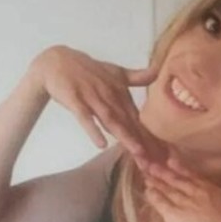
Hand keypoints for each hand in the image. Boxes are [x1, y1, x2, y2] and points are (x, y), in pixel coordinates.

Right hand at [28, 45, 165, 162]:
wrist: (55, 60)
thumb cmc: (87, 71)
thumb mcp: (114, 72)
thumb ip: (136, 77)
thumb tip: (157, 71)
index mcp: (121, 92)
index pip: (138, 119)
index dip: (152, 137)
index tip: (164, 156)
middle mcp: (110, 94)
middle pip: (129, 122)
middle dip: (143, 141)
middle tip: (156, 161)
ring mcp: (92, 97)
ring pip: (111, 119)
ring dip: (124, 135)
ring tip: (137, 152)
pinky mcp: (75, 100)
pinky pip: (84, 117)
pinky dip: (92, 129)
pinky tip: (101, 144)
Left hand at [143, 156, 220, 221]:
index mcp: (213, 192)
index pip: (194, 177)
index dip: (181, 169)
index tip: (171, 161)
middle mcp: (196, 194)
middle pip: (177, 181)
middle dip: (164, 173)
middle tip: (152, 166)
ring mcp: (184, 203)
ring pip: (168, 190)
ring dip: (156, 182)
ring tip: (147, 176)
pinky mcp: (173, 215)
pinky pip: (161, 203)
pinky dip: (153, 196)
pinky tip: (147, 191)